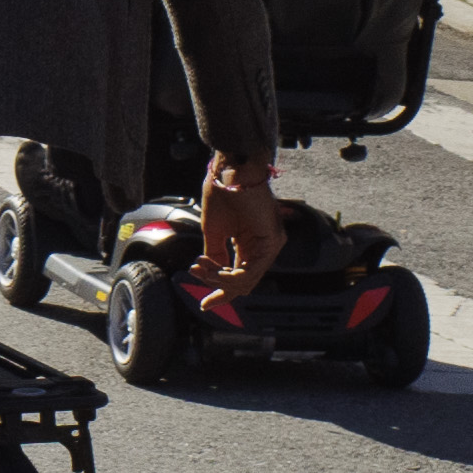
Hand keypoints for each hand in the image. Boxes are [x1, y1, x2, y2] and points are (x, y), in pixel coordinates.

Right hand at [192, 158, 288, 293]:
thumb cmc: (222, 192)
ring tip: (200, 268)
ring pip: (247, 280)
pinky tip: (214, 270)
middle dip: (220, 290)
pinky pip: (252, 271)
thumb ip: (215, 254)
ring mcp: (269, 245)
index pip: (239, 275)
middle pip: (244, 283)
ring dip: (219, 280)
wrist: (231, 170)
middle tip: (200, 290)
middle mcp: (262, 247)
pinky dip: (229, 275)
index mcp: (249, 243)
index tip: (204, 303)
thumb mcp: (214, 231)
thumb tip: (209, 273)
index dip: (221, 291)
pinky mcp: (272, 242)